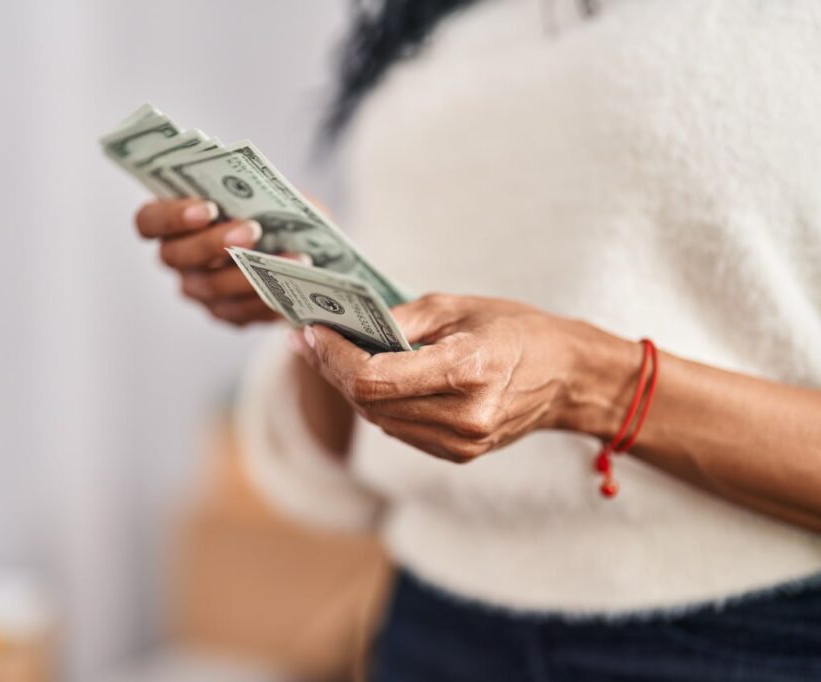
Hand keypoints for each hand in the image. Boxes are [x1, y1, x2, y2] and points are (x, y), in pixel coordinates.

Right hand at [134, 198, 305, 325]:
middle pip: (177, 256)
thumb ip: (258, 191)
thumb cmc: (271, 212)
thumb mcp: (266, 193)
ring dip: (250, 272)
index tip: (207, 207)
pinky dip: (270, 295)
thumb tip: (270, 198)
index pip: (149, 221)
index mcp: (173, 222)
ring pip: (212, 287)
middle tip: (251, 230)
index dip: (171, 217)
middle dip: (213, 243)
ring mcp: (199, 291)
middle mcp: (177, 259)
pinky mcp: (227, 314)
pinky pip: (242, 311)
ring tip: (289, 258)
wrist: (299, 247)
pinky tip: (296, 281)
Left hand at [290, 294, 636, 463]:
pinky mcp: (458, 454)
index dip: (334, 358)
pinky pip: (399, 429)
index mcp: (468, 371)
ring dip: (349, 387)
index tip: (310, 332)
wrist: (570, 378)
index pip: (375, 378)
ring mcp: (461, 443)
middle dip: (332, 369)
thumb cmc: (517, 330)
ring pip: (379, 420)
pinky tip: (364, 378)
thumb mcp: (459, 306)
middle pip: (370, 402)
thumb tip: (347, 330)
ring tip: (328, 354)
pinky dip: (376, 403)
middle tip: (307, 340)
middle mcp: (464, 416)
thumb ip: (400, 321)